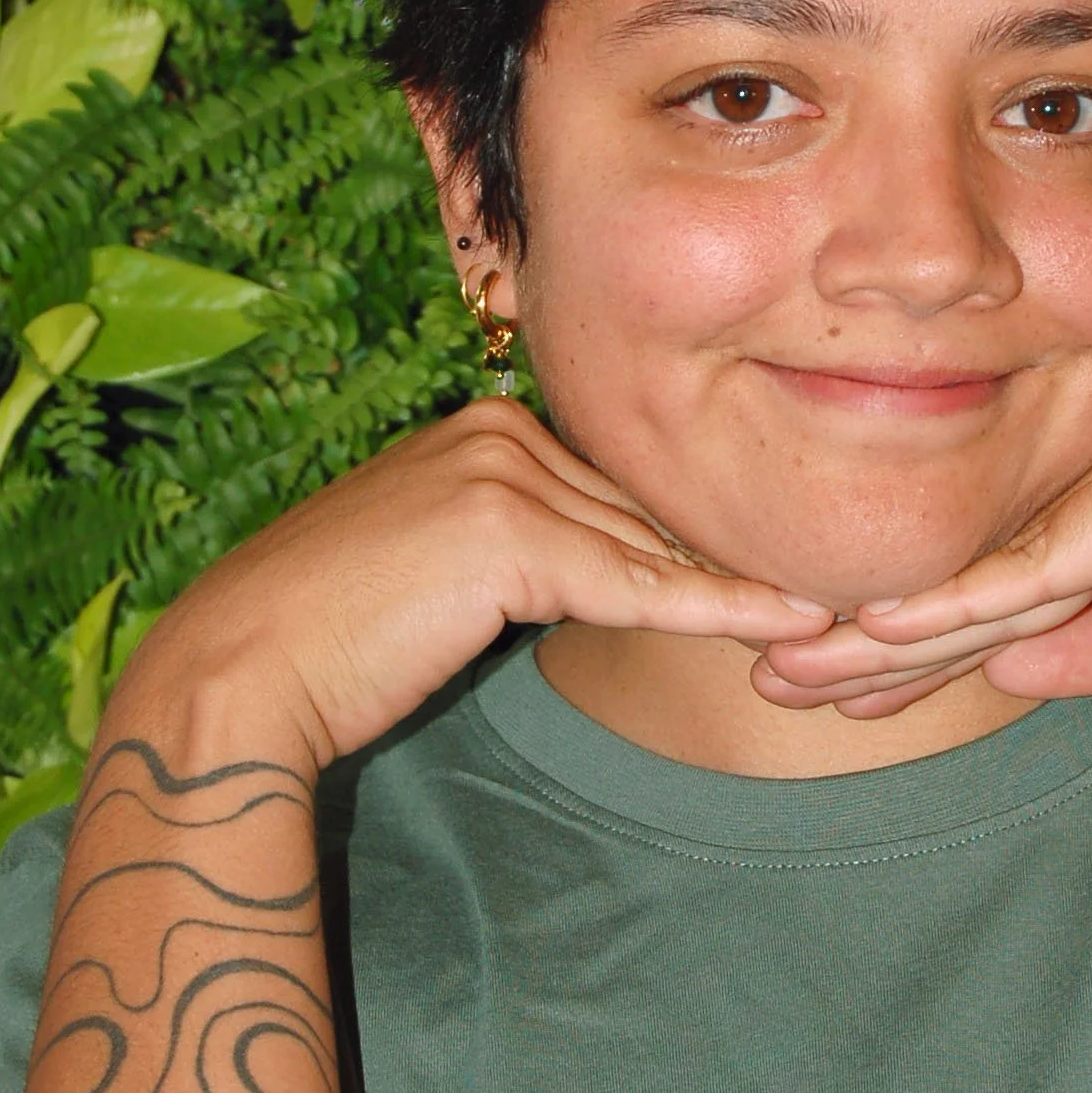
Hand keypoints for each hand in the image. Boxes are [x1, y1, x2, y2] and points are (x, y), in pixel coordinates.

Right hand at [114, 399, 834, 772]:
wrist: (243, 668)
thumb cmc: (335, 638)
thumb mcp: (449, 571)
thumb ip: (532, 552)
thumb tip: (625, 575)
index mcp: (490, 424)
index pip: (622, 490)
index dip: (697, 547)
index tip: (785, 580)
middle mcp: (501, 427)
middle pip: (645, 512)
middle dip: (733, 561)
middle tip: (844, 595)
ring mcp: (503, 470)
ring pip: (652, 547)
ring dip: (748, 589)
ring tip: (847, 615)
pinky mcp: (507, 532)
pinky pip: (637, 585)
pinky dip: (722, 611)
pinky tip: (795, 624)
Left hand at [753, 397, 1091, 720]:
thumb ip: (1089, 643)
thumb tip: (998, 663)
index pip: (988, 566)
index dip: (902, 629)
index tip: (823, 678)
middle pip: (966, 554)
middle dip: (862, 625)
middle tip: (767, 671)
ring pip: (987, 561)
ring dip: (885, 627)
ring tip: (794, 669)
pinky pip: (1046, 564)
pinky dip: (965, 605)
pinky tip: (885, 635)